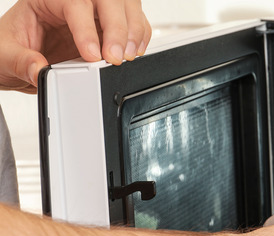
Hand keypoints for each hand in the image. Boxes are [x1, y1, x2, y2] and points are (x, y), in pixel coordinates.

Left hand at [0, 0, 150, 92]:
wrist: (13, 59)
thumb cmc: (10, 47)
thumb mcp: (3, 54)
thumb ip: (20, 61)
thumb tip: (39, 70)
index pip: (74, 3)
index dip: (86, 28)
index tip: (92, 54)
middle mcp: (74, 0)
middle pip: (106, 0)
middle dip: (117, 29)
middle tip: (116, 57)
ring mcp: (94, 12)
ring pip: (126, 6)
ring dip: (133, 31)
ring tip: (129, 56)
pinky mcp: (109, 27)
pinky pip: (133, 22)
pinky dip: (139, 36)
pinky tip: (135, 52)